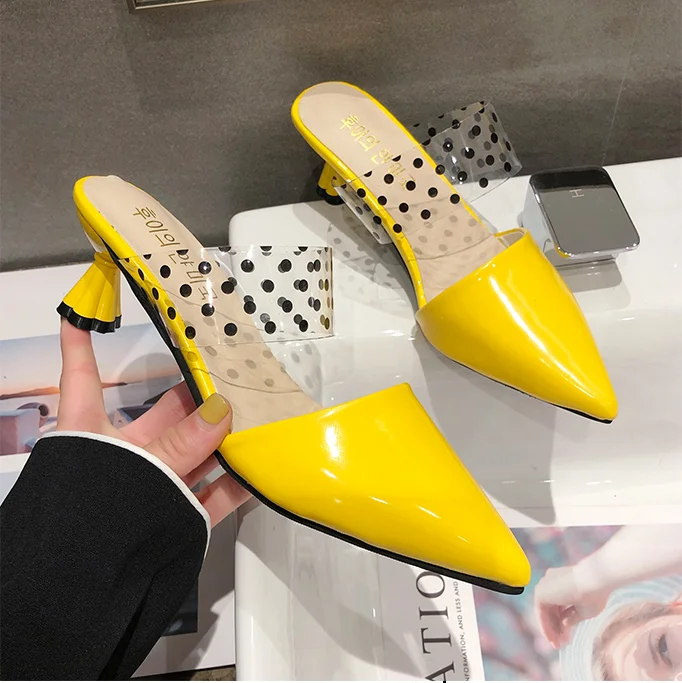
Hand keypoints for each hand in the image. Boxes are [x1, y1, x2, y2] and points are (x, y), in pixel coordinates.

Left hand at [56, 318, 249, 526]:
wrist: (78, 595)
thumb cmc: (86, 521)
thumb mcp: (132, 470)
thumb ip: (178, 444)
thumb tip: (223, 410)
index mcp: (92, 434)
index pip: (82, 378)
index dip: (81, 343)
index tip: (83, 312)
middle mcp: (124, 455)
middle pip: (166, 416)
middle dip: (200, 397)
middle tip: (236, 375)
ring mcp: (153, 487)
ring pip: (195, 454)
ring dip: (227, 439)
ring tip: (261, 414)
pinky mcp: (176, 518)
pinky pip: (212, 494)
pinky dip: (237, 482)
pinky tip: (262, 467)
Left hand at [534, 566, 609, 648]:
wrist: (594, 581)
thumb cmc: (594, 594)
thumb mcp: (583, 610)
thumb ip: (572, 617)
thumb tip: (565, 624)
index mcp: (561, 582)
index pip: (558, 606)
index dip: (562, 623)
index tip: (566, 637)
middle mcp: (550, 582)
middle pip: (550, 609)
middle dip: (555, 628)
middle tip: (560, 644)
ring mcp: (544, 586)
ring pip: (544, 611)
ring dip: (550, 629)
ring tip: (557, 645)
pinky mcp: (540, 592)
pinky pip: (540, 612)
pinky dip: (545, 625)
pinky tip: (551, 638)